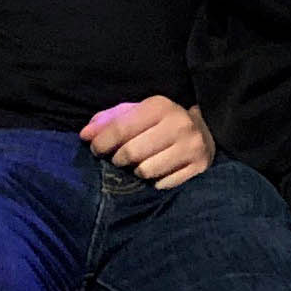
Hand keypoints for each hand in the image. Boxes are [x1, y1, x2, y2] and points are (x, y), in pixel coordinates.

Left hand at [81, 95, 215, 187]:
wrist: (205, 129)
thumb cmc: (160, 122)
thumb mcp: (136, 113)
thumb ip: (108, 121)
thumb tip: (85, 135)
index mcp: (160, 106)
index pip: (121, 128)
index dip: (101, 142)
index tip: (95, 149)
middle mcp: (179, 124)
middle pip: (131, 153)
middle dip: (118, 159)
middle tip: (118, 159)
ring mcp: (192, 147)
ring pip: (147, 171)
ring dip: (136, 171)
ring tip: (138, 165)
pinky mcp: (199, 166)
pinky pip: (164, 183)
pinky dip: (155, 181)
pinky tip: (157, 172)